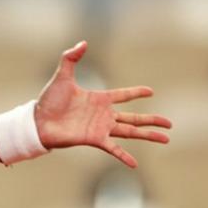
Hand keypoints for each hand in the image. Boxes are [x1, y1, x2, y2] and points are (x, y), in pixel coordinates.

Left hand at [34, 41, 171, 167]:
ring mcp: (100, 128)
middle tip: (170, 123)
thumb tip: (84, 42)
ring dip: (148, 135)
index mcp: (99, 99)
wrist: (38, 120)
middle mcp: (103, 115)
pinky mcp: (94, 139)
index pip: (123, 95)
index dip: (136, 93)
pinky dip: (124, 156)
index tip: (151, 91)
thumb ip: (71, 57)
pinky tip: (136, 164)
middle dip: (152, 120)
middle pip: (134, 118)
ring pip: (130, 132)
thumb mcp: (62, 75)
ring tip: (166, 139)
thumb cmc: (48, 100)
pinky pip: (113, 148)